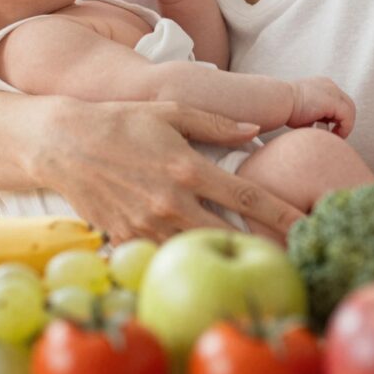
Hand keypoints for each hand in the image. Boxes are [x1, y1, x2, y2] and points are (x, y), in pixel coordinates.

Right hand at [36, 99, 305, 244]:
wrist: (63, 144)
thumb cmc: (121, 121)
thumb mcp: (170, 110)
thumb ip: (216, 121)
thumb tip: (257, 129)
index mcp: (189, 167)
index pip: (249, 198)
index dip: (284, 214)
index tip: (310, 226)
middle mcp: (172, 200)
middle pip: (231, 236)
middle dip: (264, 248)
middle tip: (292, 256)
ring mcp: (148, 224)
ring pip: (199, 252)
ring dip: (225, 258)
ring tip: (252, 264)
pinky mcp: (128, 238)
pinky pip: (166, 255)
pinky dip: (185, 258)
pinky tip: (200, 260)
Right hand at [286, 76, 355, 137]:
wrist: (278, 101)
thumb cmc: (284, 108)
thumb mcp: (304, 108)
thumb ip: (315, 115)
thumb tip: (320, 128)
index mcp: (321, 84)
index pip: (338, 100)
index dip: (338, 116)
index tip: (330, 128)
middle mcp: (329, 85)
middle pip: (347, 104)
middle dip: (344, 120)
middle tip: (336, 133)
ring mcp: (333, 92)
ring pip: (350, 110)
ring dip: (345, 125)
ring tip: (336, 135)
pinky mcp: (333, 102)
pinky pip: (348, 117)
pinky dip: (345, 128)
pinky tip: (335, 135)